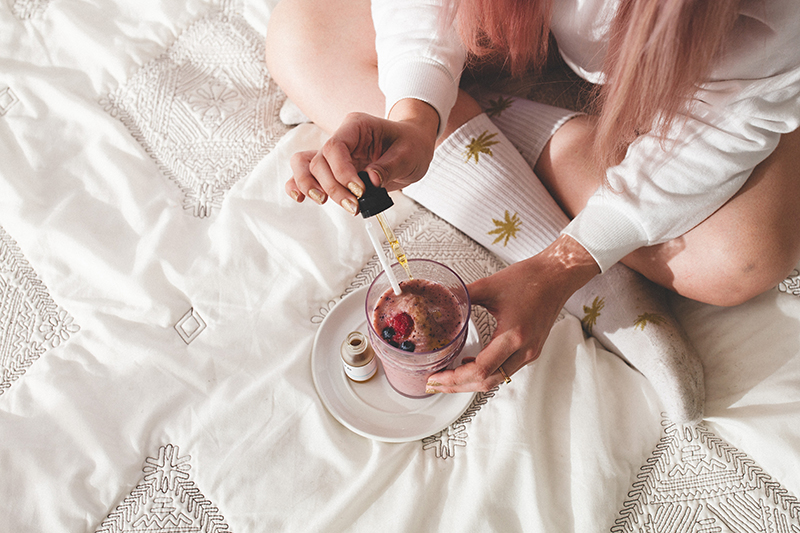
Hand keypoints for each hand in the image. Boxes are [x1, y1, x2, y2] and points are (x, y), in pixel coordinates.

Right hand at [285, 99, 439, 213]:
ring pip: (305, 164)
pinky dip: (299, 185)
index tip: (360, 192)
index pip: (335, 147)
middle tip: (354, 207)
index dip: (342, 172)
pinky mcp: (333, 169)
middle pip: (320, 161)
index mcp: (356, 126)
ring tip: (323, 201)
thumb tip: (371, 181)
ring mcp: (335, 154)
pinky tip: (299, 198)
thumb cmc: (411, 145)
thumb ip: (389, 167)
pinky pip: (307, 173)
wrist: (413, 148)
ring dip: (310, 186)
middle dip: (333, 187)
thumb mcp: (409, 155)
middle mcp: (341, 138)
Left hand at [426, 235, 599, 392]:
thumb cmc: (532, 278)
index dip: (454, 379)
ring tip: (447, 377)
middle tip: (435, 383)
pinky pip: (504, 371)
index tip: (436, 378)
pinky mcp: (531, 351)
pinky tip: (468, 365)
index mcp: (513, 335)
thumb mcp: (489, 285)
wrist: (558, 276)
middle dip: (457, 386)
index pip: (480, 370)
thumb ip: (460, 294)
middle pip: (486, 382)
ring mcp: (530, 353)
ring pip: (496, 380)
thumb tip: (439, 298)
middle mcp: (524, 350)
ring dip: (470, 382)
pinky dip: (485, 373)